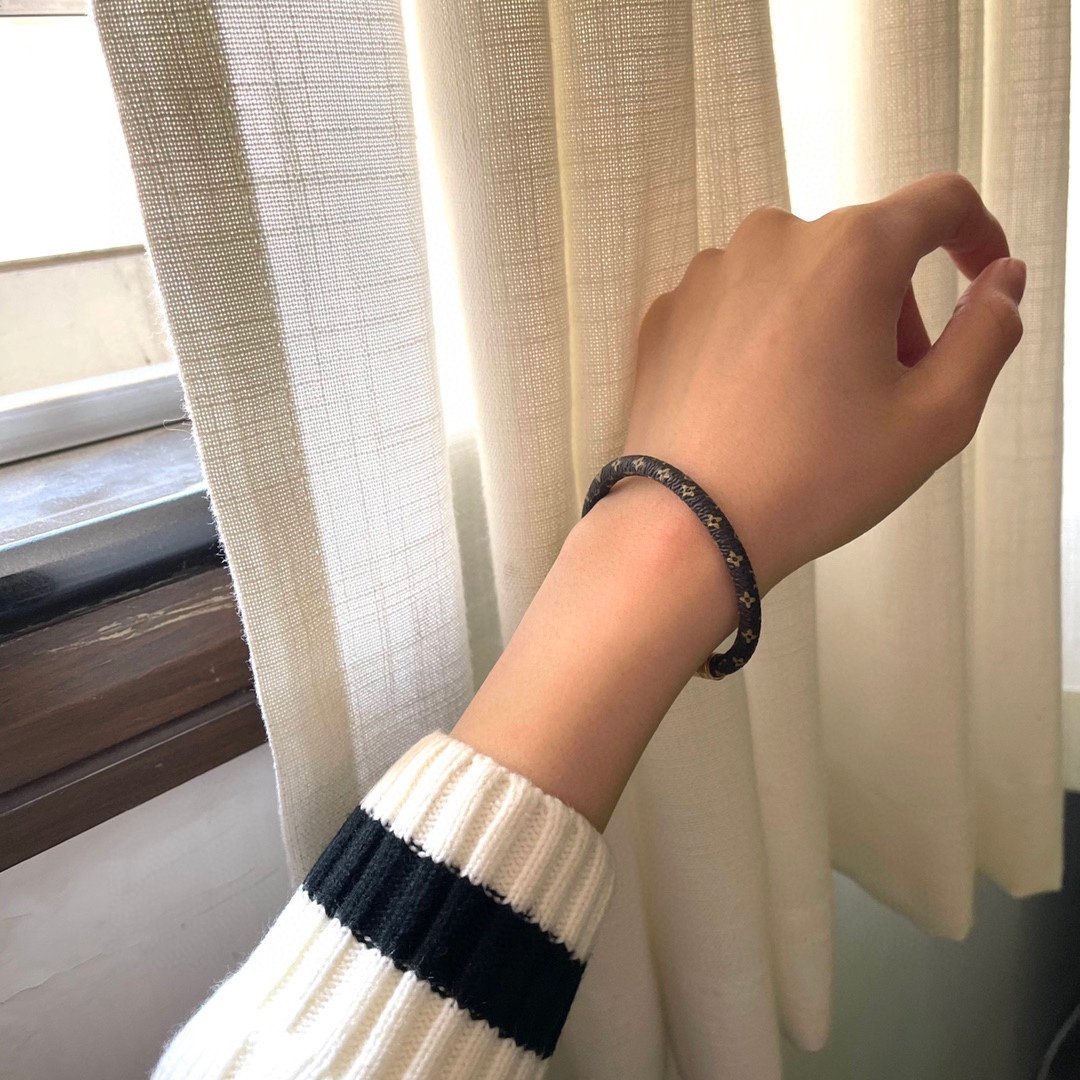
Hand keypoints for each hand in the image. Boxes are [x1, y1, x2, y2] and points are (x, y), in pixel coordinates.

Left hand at [623, 171, 1025, 595]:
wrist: (689, 526)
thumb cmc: (808, 478)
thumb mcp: (936, 417)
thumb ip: (989, 333)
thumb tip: (1001, 281)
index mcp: (851, 250)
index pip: (941, 203)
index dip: (977, 236)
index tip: (982, 274)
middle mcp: (773, 240)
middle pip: (864, 251)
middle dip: (893, 311)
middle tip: (891, 389)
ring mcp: (711, 274)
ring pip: (798, 278)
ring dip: (826, 323)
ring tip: (816, 407)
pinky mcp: (669, 312)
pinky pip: (739, 308)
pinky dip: (764, 340)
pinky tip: (760, 405)